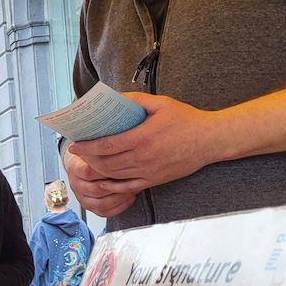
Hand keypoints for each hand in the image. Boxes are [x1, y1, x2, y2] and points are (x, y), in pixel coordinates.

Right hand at [62, 148, 137, 217]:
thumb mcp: (93, 144)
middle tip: (132, 178)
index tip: (122, 165)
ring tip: (132, 188)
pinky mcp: (89, 206)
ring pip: (100, 203)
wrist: (82, 161)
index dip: (105, 170)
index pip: (88, 172)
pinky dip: (119, 206)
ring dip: (119, 197)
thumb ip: (101, 146)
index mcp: (74, 167)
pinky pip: (104, 212)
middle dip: (116, 185)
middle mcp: (75, 184)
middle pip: (96, 190)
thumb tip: (116, 141)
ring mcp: (81, 197)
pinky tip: (130, 197)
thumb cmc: (93, 152)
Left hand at [67, 93, 218, 196]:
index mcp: (142, 138)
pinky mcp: (154, 180)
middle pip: (105, 164)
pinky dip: (111, 185)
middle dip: (87, 159)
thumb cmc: (186, 120)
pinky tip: (103, 179)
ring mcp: (148, 172)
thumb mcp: (160, 103)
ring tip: (88, 161)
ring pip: (113, 176)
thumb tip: (112, 99)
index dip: (86, 147)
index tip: (74, 144)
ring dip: (97, 170)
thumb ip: (134, 100)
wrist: (211, 140)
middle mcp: (143, 158)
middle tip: (78, 152)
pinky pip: (127, 187)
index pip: (106, 146)